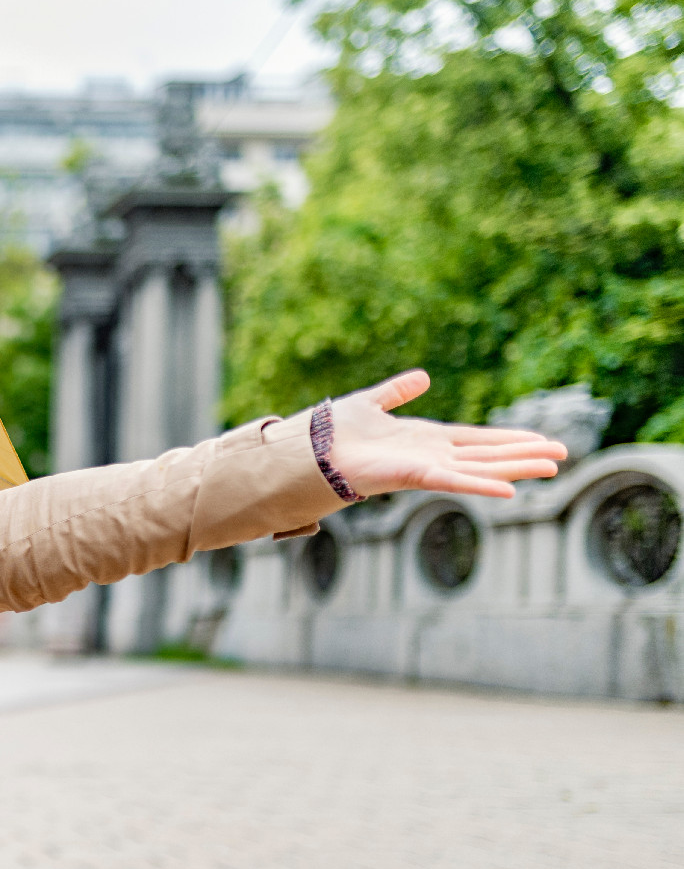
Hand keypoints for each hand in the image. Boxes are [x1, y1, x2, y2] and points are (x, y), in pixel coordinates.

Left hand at [326, 370, 569, 499]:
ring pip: (479, 468)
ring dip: (515, 468)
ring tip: (551, 466)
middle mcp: (430, 455)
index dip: (509, 439)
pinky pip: (452, 481)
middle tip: (562, 455)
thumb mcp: (371, 403)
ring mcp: (424, 467)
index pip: (477, 439)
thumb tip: (422, 377)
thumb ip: (396, 391)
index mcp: (425, 439)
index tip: (541, 440)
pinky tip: (510, 491)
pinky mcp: (412, 476)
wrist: (306, 450)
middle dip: (524, 454)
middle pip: (487, 454)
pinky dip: (479, 486)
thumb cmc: (332, 434)